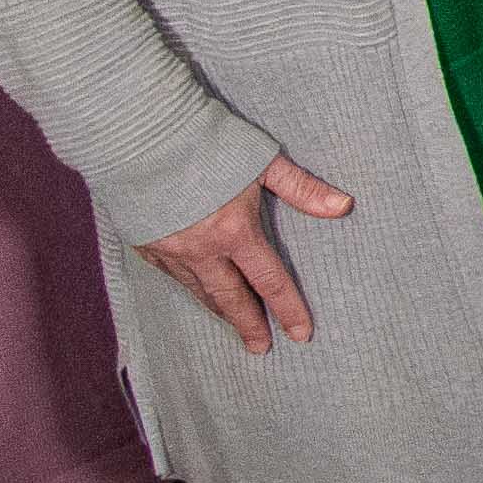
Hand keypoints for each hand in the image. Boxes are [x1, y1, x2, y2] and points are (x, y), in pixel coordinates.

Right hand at [142, 160, 350, 356]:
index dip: (288, 309)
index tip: (301, 335)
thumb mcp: (262, 161)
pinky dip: (189, 287)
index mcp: (235, 232)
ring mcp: (169, 250)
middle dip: (248, 325)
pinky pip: (172, 276)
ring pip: (199, 290)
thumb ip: (302, 189)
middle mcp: (202, 250)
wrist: (138, 135)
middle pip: (231, 298)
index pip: (270, 281)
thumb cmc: (206, 141)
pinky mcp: (144, 244)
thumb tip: (344, 206)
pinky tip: (197, 290)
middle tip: (260, 348)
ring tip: (233, 323)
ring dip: (219, 309)